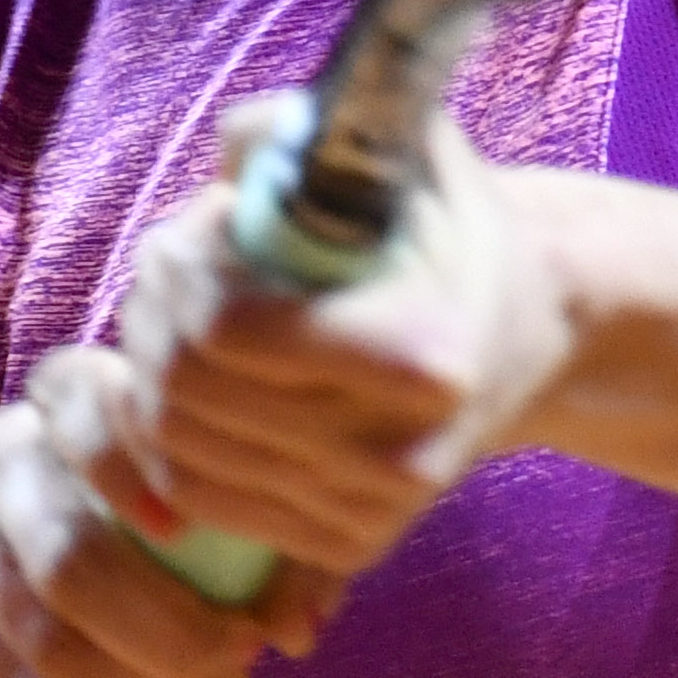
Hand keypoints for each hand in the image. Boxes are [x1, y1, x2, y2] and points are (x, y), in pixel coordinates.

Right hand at [0, 348, 340, 677]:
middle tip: (240, 672)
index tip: (190, 535)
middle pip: (68, 549)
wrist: (18, 585)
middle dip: (168, 632)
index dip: (133, 468)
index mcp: (64, 391)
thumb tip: (297, 627)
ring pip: (41, 629)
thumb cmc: (142, 534)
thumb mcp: (204, 518)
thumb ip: (264, 553)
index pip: (88, 405)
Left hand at [109, 94, 574, 573]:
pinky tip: (183, 378)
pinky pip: (200, 496)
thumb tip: (229, 162)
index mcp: (424, 351)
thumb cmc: (453, 225)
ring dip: (148, 366)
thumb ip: (300, 132)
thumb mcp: (402, 147)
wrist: (529, 331)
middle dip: (153, 308)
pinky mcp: (344, 545)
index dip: (187, 263)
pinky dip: (164, 435)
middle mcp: (399, 451)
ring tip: (180, 307)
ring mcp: (370, 511)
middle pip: (188, 389)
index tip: (201, 217)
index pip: (228, 327)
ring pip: (177, 446)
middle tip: (171, 258)